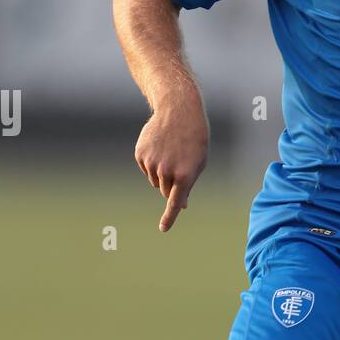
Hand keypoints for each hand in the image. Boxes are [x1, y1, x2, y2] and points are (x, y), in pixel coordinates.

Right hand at [134, 97, 208, 231]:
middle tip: (180, 162)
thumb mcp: (199, 163)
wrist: (178, 111)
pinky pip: (146, 168)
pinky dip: (152, 162)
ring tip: (171, 151)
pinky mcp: (140, 155)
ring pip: (155, 180)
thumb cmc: (195, 139)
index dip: (169, 217)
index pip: (175, 202)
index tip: (163, 228)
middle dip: (172, 184)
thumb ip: (188, 185)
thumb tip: (182, 206)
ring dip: (162, 172)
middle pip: (166, 191)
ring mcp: (151, 163)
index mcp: (184, 175)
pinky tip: (160, 146)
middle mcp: (166, 172)